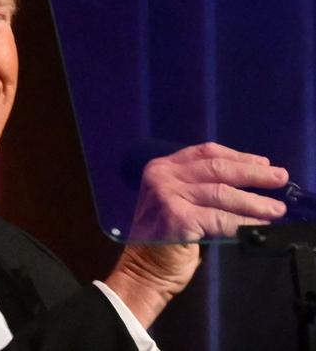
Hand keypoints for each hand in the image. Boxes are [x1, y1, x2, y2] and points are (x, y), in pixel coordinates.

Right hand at [130, 141, 287, 240]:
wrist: (143, 270)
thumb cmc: (165, 237)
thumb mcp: (178, 200)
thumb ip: (201, 186)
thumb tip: (249, 180)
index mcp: (161, 167)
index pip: (205, 152)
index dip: (238, 156)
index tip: (263, 162)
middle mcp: (161, 176)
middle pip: (217, 168)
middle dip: (253, 173)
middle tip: (280, 178)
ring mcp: (167, 194)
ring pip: (222, 193)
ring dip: (254, 202)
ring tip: (277, 208)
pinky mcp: (177, 217)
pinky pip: (220, 219)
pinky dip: (244, 223)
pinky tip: (260, 226)